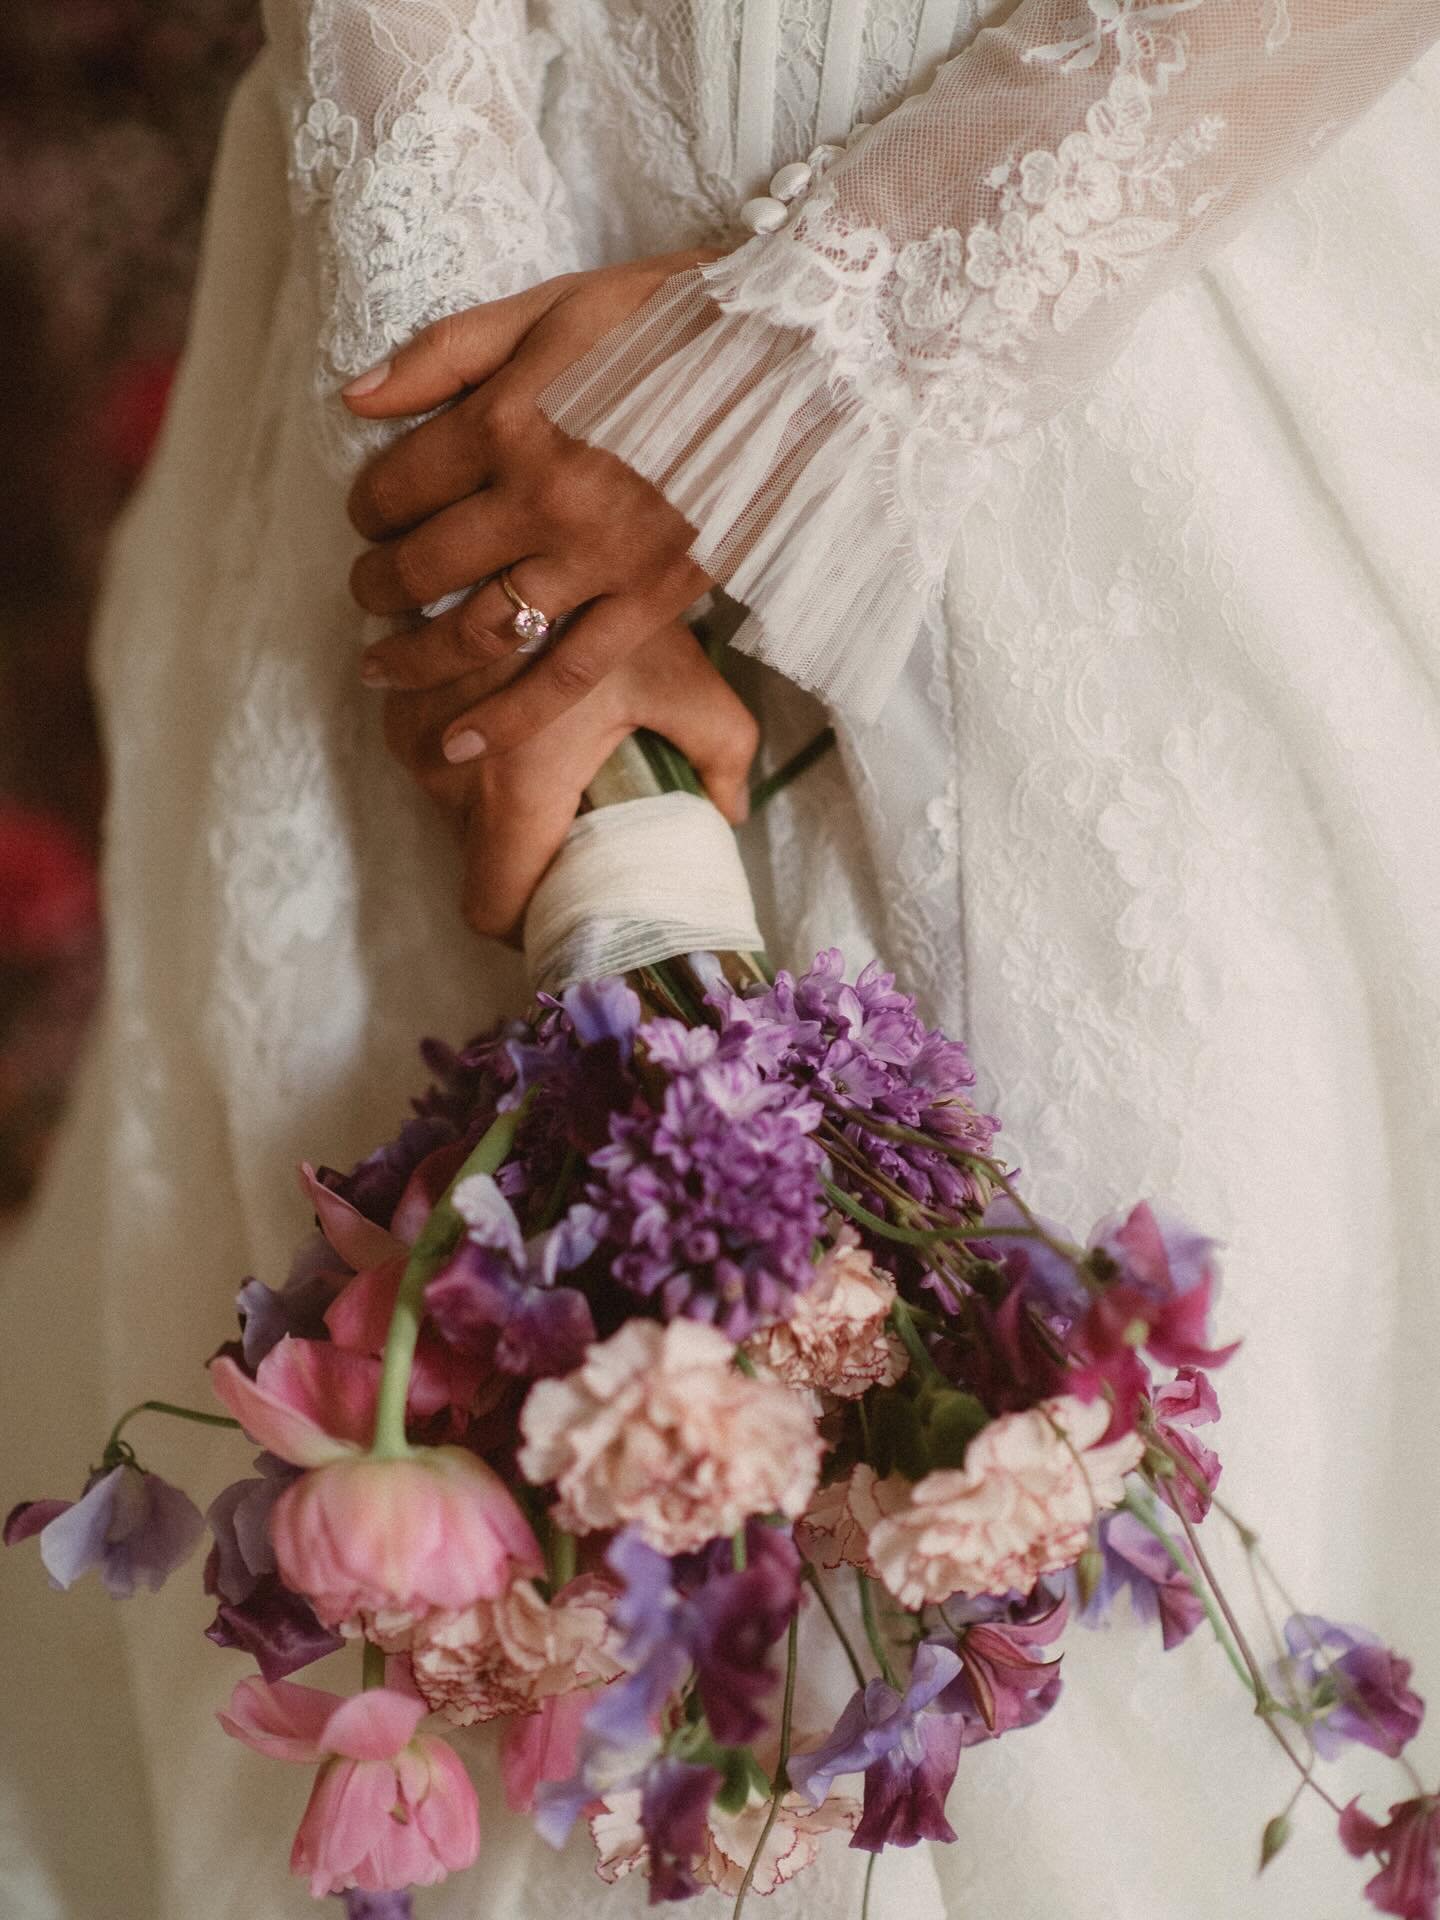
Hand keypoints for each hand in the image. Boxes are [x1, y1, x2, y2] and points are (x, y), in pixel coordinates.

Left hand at [344, 249, 720, 766]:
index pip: (398, 484)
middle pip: (423, 565)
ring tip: (382, 664)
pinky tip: (455, 746)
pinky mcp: (649, 601)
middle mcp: (540, 498)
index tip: (370, 516)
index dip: (368, 508)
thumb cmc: (669, 322)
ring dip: (414, 657)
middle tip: (368, 592)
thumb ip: (445, 353)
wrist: (793, 357)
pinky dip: (502, 720)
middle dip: (377, 586)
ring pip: (476, 630)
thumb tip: (354, 397)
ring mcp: (595, 559)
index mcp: (506, 420)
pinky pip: (562, 677)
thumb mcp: (550, 307)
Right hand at [383, 623, 756, 943]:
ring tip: (539, 760)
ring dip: (486, 799)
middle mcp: (448, 772)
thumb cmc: (612, 596)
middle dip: (516, 852)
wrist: (531, 506)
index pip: (489, 905)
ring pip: (445, 804)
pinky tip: (504, 714)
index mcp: (514, 790)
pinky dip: (460, 748)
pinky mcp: (395, 692)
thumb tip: (730, 810)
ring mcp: (411, 733)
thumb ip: (718, 749)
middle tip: (569, 825)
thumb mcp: (682, 676)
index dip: (523, 922)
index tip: (559, 909)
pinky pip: (425, 751)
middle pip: (474, 856)